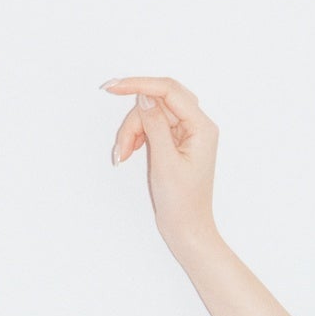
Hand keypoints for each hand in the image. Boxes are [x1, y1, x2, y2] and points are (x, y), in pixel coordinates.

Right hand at [103, 75, 219, 248]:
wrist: (187, 230)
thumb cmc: (182, 204)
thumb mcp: (165, 161)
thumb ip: (155, 125)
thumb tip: (144, 96)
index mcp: (201, 127)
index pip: (169, 90)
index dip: (139, 85)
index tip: (113, 87)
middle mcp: (196, 125)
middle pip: (157, 102)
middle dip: (134, 120)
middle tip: (121, 146)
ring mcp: (185, 133)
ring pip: (150, 115)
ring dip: (132, 132)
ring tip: (123, 156)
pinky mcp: (174, 142)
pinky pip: (151, 127)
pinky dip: (137, 137)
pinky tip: (129, 153)